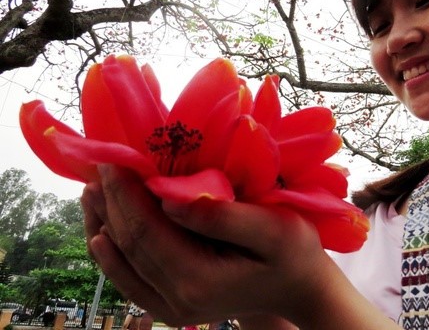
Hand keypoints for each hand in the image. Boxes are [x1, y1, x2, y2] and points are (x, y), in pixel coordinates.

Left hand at [81, 164, 328, 325]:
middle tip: (97, 165)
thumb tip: (170, 198)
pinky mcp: (171, 306)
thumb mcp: (273, 228)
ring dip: (104, 223)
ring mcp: (173, 308)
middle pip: (129, 246)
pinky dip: (111, 255)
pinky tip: (99, 233)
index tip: (113, 159)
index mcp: (199, 280)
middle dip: (111, 203)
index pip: (146, 232)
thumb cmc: (294, 251)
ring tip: (91, 190)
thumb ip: (222, 216)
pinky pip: (130, 279)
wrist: (299, 286)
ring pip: (124, 262)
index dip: (125, 194)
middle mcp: (178, 301)